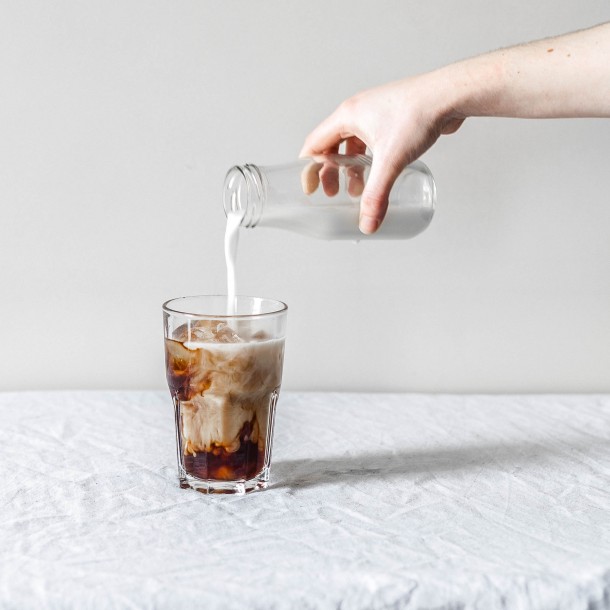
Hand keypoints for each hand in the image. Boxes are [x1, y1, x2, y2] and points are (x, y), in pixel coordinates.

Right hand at [300, 73, 463, 233]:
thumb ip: (377, 195)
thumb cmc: (418, 114)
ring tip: (357, 190)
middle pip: (332, 146)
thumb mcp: (391, 161)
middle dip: (331, 173)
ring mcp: (375, 114)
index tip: (310, 189)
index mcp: (347, 116)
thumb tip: (368, 223)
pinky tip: (379, 173)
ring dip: (351, 168)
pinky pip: (370, 142)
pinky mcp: (391, 119)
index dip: (309, 169)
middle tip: (334, 194)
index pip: (315, 144)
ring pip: (352, 145)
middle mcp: (357, 112)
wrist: (449, 95)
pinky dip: (368, 160)